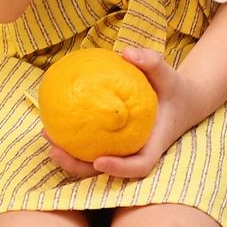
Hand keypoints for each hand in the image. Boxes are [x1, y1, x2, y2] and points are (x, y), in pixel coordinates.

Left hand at [46, 49, 210, 182]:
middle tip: (55, 151)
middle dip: (78, 166)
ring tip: (46, 136)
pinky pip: (91, 145)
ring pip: (93, 163)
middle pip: (106, 173)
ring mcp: (123, 152)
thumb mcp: (170, 74)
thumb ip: (152, 63)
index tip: (99, 161)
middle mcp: (136, 153)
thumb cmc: (175, 89)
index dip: (120, 169)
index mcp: (154, 145)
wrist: (180, 102)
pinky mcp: (113, 144)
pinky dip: (71, 138)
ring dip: (67, 156)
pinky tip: (52, 122)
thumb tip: (127, 53)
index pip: (140, 166)